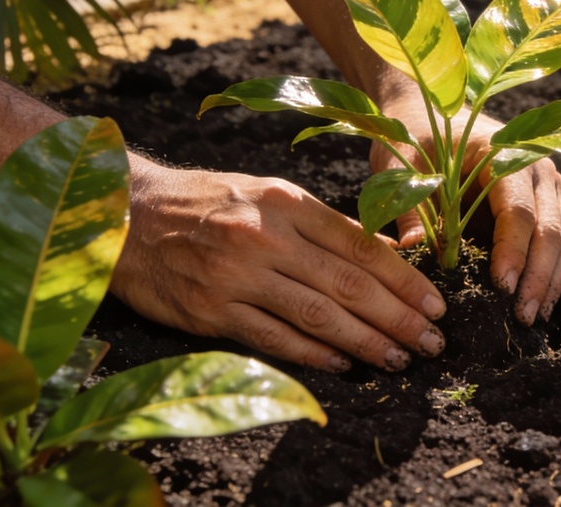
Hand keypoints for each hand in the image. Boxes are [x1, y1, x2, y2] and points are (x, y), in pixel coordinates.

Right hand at [111, 161, 446, 371]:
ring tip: (399, 359)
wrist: (124, 215)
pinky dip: (312, 355)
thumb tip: (391, 251)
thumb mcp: (268, 196)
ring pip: (317, 316)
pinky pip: (273, 339)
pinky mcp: (211, 311)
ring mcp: (236, 276)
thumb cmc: (207, 203)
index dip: (404, 279)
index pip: (360, 244)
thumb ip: (327, 225)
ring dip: (366, 343)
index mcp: (285, 201)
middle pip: (347, 284)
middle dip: (398, 317)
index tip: (436, 304)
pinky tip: (344, 365)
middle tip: (432, 342)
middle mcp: (265, 236)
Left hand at [370, 98, 560, 326]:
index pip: (518, 208)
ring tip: (532, 320)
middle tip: (522, 317)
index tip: (502, 287)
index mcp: (502, 150)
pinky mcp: (546, 204)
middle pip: (549, 228)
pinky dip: (551, 274)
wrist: (428, 110)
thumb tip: (414, 253)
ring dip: (550, 280)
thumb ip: (411, 208)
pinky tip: (538, 305)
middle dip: (538, 275)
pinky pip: (559, 242)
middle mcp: (534, 166)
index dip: (513, 250)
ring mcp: (545, 186)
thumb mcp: (402, 166)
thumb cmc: (412, 135)